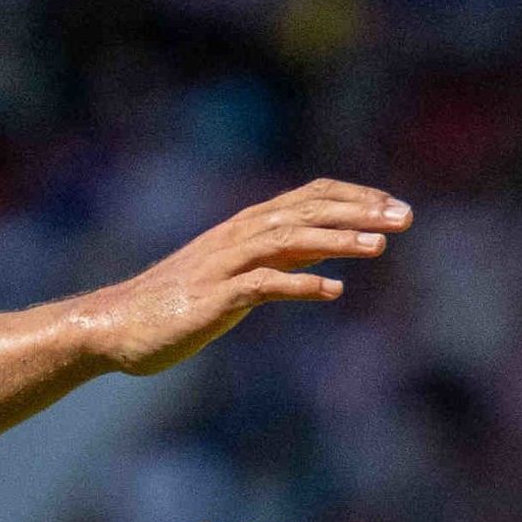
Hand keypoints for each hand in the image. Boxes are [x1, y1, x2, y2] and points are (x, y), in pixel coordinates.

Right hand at [84, 181, 413, 373]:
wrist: (116, 325)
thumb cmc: (178, 303)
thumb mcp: (237, 274)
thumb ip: (277, 259)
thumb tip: (324, 253)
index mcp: (246, 228)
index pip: (308, 196)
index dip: (353, 196)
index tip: (393, 205)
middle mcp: (237, 236)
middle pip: (306, 211)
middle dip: (359, 212)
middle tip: (406, 217)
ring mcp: (223, 265)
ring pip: (287, 240)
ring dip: (336, 240)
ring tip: (379, 246)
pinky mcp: (212, 299)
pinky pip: (262, 286)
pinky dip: (299, 285)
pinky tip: (333, 291)